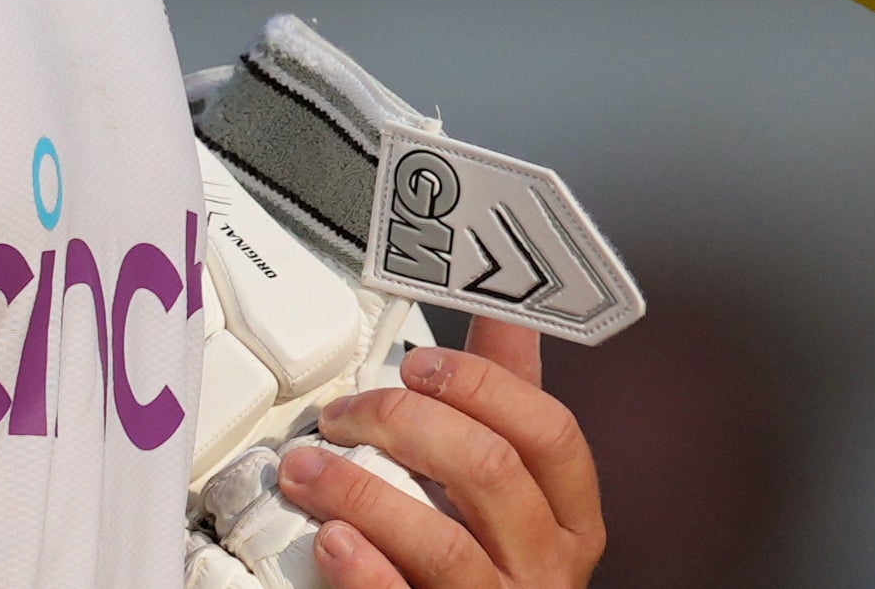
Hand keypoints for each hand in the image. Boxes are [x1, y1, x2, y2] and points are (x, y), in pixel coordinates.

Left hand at [274, 324, 604, 588]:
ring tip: (306, 469)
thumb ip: (505, 401)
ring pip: (443, 544)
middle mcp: (544, 566)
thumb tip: (504, 310)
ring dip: (361, 493)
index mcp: (568, 517)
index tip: (419, 364)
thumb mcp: (517, 486)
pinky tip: (330, 539)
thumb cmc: (490, 560)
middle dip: (405, 425)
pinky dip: (363, 568)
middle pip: (491, 472)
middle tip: (342, 413)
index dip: (483, 385)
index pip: (551, 432)